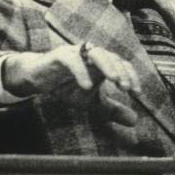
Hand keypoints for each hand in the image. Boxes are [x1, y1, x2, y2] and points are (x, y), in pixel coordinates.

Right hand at [2, 44, 140, 125]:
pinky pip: (72, 60)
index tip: (137, 93)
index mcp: (102, 64)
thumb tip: (135, 121)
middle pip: (113, 57)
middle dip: (122, 72)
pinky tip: (87, 86)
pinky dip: (81, 72)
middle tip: (127, 88)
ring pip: (96, 53)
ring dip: (107, 65)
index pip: (122, 65)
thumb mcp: (91, 102)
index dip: (131, 76)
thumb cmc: (66, 87)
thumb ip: (112, 109)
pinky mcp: (59, 56)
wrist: (36, 79)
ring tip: (114, 80)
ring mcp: (76, 53)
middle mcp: (92, 56)